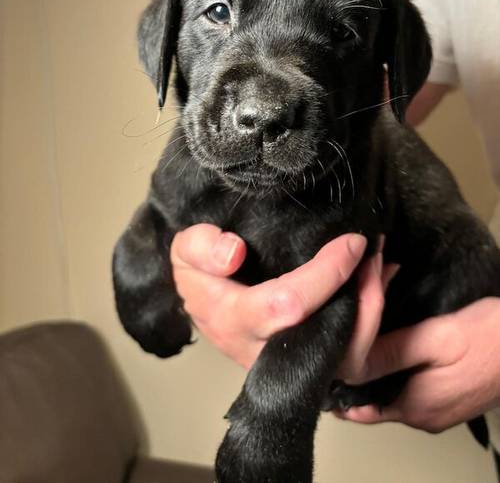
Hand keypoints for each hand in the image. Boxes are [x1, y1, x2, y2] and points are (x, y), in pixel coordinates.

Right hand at [171, 224, 383, 368]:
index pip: (287, 304)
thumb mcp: (185, 250)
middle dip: (363, 299)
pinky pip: (346, 354)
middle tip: (377, 254)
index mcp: (232, 320)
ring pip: (344, 360)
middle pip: (325, 342)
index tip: (351, 241)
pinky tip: (377, 283)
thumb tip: (234, 252)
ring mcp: (286, 362)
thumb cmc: (199, 272)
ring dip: (372, 313)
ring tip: (382, 267)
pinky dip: (369, 319)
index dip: (325, 274)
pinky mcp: (303, 361)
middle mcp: (263, 352)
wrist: (201, 300)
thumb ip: (201, 247)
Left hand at [338, 297, 499, 432]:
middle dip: (358, 363)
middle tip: (346, 329)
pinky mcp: (450, 393)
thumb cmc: (491, 337)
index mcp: (416, 407)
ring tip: (365, 326)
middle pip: (374, 394)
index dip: (339, 383)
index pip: (359, 408)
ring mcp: (439, 406)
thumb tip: (349, 366)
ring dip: (378, 357)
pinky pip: (411, 380)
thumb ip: (392, 354)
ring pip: (392, 385)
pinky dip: (398, 358)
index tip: (326, 355)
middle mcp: (424, 414)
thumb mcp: (436, 339)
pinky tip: (394, 334)